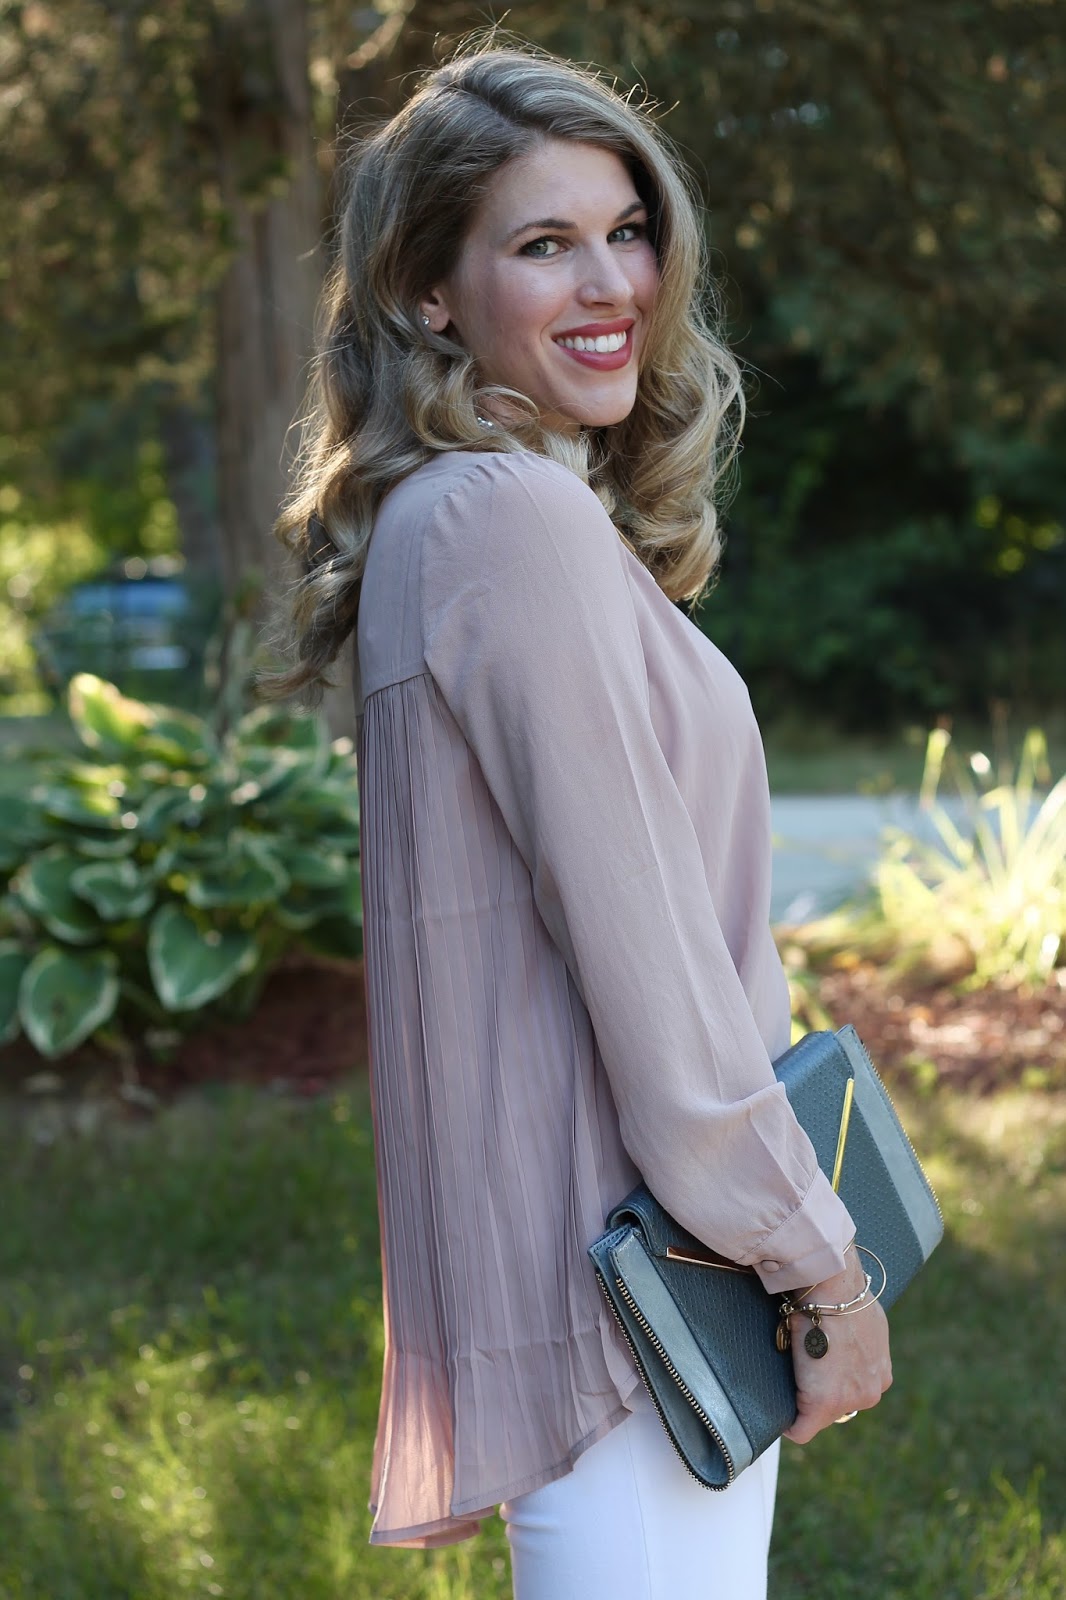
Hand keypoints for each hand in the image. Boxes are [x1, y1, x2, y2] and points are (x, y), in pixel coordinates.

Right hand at [782, 1252, 892, 1444]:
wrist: (832, 1286)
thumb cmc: (842, 1293)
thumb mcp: (861, 1319)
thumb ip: (858, 1339)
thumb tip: (843, 1336)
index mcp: (880, 1373)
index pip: (851, 1390)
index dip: (829, 1380)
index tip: (815, 1368)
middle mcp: (871, 1391)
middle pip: (837, 1406)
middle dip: (818, 1392)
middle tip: (800, 1367)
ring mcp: (849, 1400)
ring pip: (819, 1415)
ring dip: (804, 1401)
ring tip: (791, 1372)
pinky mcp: (823, 1403)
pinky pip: (800, 1429)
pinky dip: (789, 1423)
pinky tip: (779, 1410)